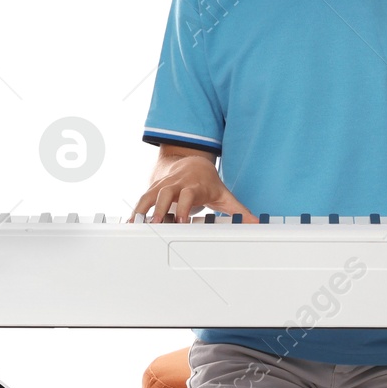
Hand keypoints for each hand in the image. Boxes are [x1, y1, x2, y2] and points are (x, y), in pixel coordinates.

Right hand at [129, 151, 256, 222]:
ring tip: (136, 225)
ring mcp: (163, 185)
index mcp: (194, 186)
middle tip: (155, 224)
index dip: (183, 206)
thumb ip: (239, 211)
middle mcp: (177, 184)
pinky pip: (143, 198)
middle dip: (159, 208)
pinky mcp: (153, 189)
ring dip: (142, 210)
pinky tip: (130, 224)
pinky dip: (136, 211)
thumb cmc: (207, 182)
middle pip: (165, 193)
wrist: (191, 162)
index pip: (187, 194)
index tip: (180, 221)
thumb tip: (256, 223)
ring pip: (150, 194)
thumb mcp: (224, 195)